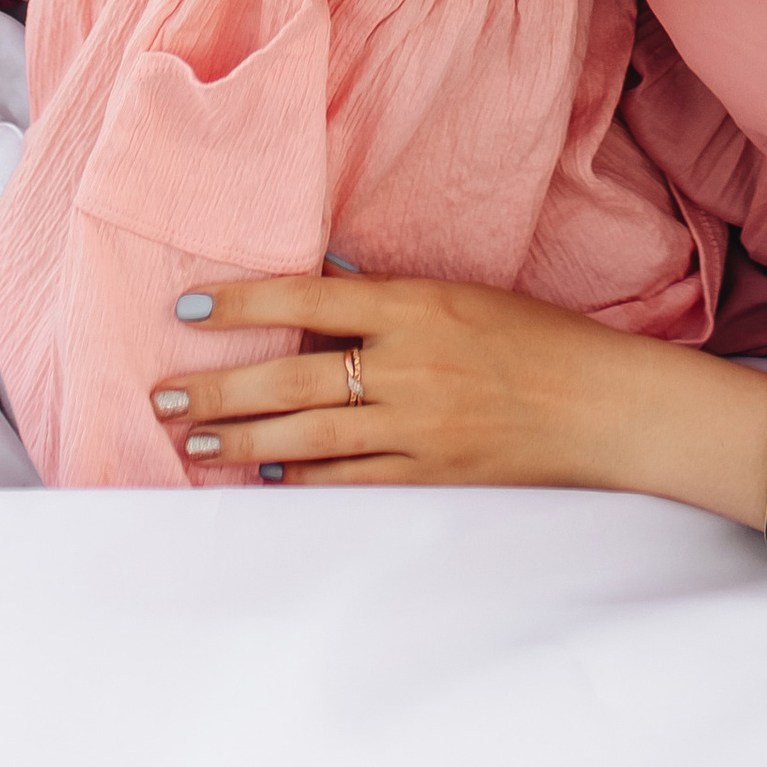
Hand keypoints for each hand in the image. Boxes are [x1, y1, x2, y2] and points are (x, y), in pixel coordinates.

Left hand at [150, 272, 766, 535]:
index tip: (188, 310)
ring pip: (307, 436)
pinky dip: (302, 481)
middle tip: (161, 397)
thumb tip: (318, 285)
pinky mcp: (432, 476)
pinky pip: (350, 482)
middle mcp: (409, 365)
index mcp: (416, 306)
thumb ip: (387, 298)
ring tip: (190, 443)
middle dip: (217, 391)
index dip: (242, 305)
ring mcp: (419, 426)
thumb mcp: (462, 297)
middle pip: (290, 377)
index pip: (307, 300)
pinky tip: (266, 476)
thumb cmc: (537, 339)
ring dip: (241, 440)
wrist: (605, 406)